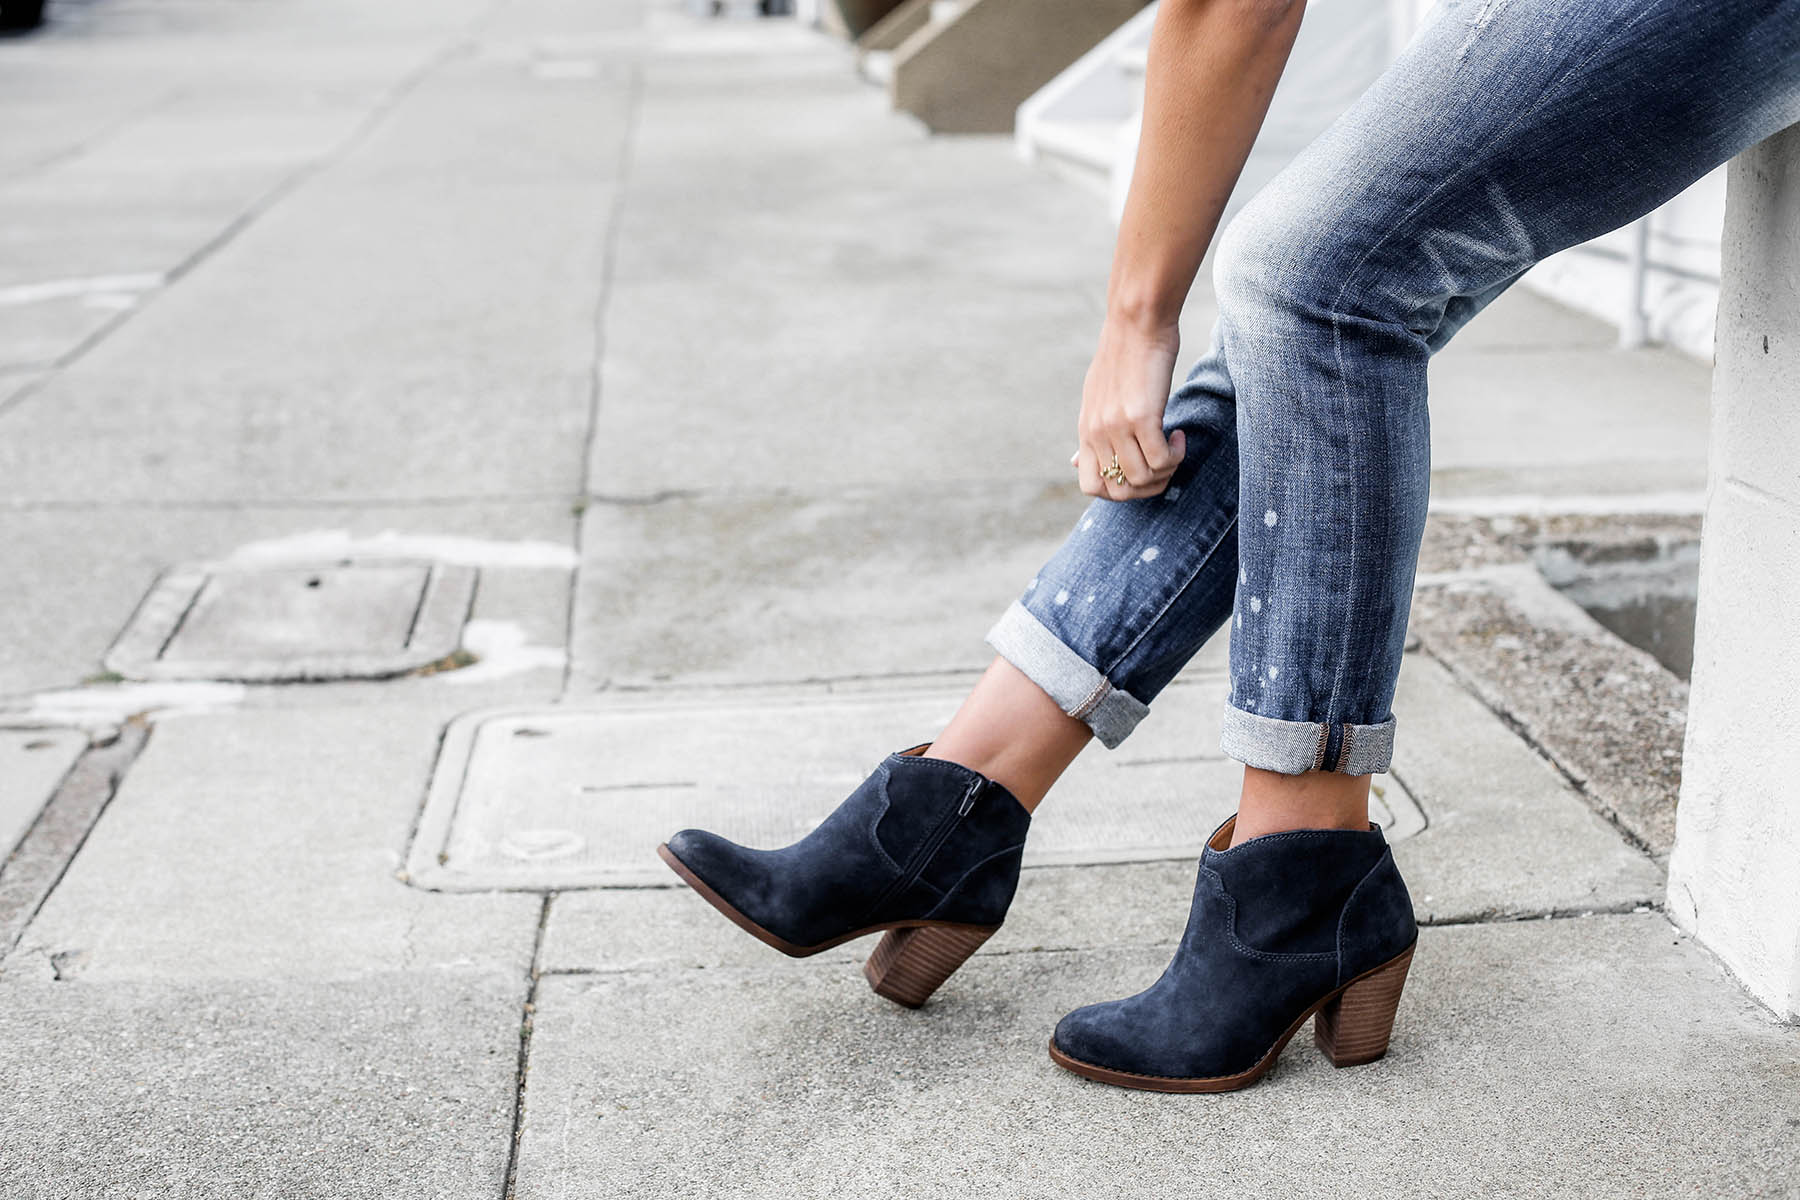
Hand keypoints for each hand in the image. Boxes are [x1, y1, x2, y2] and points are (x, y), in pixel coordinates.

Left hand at [1073, 315, 1185, 499]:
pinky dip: (1176, 455)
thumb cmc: (1124, 356)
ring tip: (1174, 445)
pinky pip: (1160, 460)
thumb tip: (1074, 463)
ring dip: (1167, 470)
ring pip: (1143, 478)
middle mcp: (1097, 432)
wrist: (1137, 322)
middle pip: (1119, 491)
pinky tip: (1179, 435)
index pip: (1091, 487)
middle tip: (1164, 464)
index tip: (1139, 469)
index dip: (1119, 490)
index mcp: (1086, 430)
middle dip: (1148, 487)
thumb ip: (1091, 433)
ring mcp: (1117, 426)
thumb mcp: (1096, 398)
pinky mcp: (1141, 416)